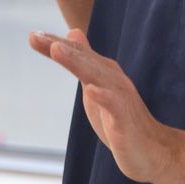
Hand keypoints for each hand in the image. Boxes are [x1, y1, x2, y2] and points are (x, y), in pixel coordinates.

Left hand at [29, 28, 184, 183]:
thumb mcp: (95, 87)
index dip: (53, 43)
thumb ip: (82, 61)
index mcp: (103, 72)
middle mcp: (112, 80)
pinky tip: (91, 90)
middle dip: (59, 47)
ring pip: (96, 76)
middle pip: (82, 60)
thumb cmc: (119, 118)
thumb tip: (72, 32)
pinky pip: (114, 107)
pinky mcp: (124, 121)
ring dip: (76, 62)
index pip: (76, 53)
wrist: (153, 152)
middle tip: (35, 36)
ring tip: (56, 50)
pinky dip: (103, 97)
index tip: (32, 36)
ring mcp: (119, 99)